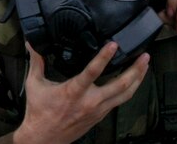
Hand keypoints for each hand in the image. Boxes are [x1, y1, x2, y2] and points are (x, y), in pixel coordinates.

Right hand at [13, 42, 149, 143]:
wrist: (43, 138)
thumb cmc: (39, 111)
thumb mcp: (34, 84)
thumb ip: (36, 61)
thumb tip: (31, 43)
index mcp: (74, 91)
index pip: (93, 71)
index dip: (105, 57)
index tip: (114, 44)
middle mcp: (89, 101)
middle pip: (120, 85)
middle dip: (135, 70)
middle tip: (145, 56)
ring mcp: (97, 110)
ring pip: (125, 94)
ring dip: (137, 79)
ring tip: (145, 66)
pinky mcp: (100, 116)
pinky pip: (119, 101)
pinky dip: (128, 90)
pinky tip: (132, 81)